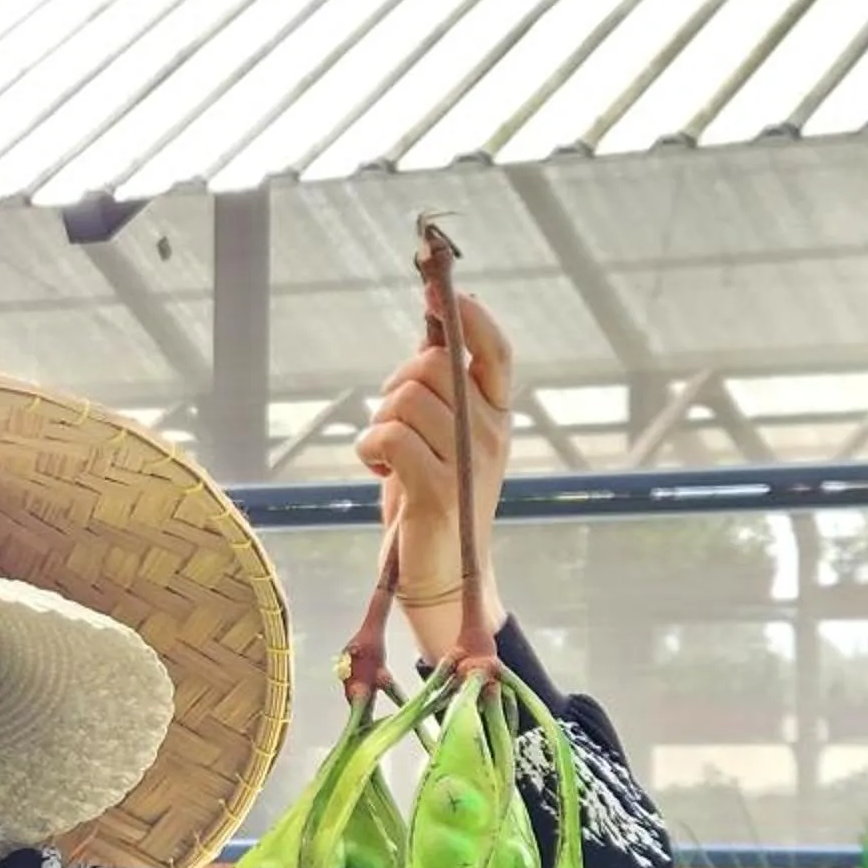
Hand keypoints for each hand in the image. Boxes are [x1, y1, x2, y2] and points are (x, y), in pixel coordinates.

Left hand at [354, 290, 514, 654]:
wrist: (441, 577)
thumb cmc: (431, 498)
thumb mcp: (440, 434)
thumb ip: (438, 387)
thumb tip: (431, 327)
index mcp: (498, 416)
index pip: (497, 351)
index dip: (470, 315)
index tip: (437, 290)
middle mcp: (492, 436)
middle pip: (434, 365)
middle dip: (397, 381)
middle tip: (392, 419)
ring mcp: (468, 464)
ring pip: (407, 399)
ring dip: (380, 420)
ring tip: (386, 455)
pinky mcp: (438, 492)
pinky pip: (390, 437)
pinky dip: (370, 449)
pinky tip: (379, 472)